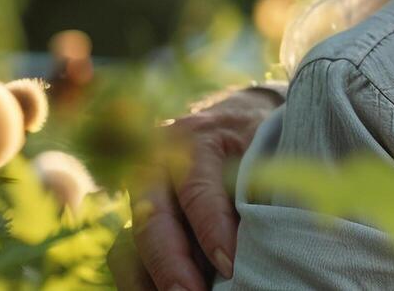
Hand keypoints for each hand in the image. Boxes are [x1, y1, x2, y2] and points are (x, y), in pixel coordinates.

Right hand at [109, 86, 282, 289]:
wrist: (235, 119)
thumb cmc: (259, 136)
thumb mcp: (267, 148)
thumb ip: (260, 185)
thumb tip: (266, 237)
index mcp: (196, 141)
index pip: (198, 190)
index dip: (212, 230)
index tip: (229, 264)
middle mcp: (157, 165)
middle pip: (153, 221)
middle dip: (171, 265)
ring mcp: (141, 193)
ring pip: (129, 243)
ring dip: (150, 278)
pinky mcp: (138, 218)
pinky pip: (126, 255)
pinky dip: (142, 280)